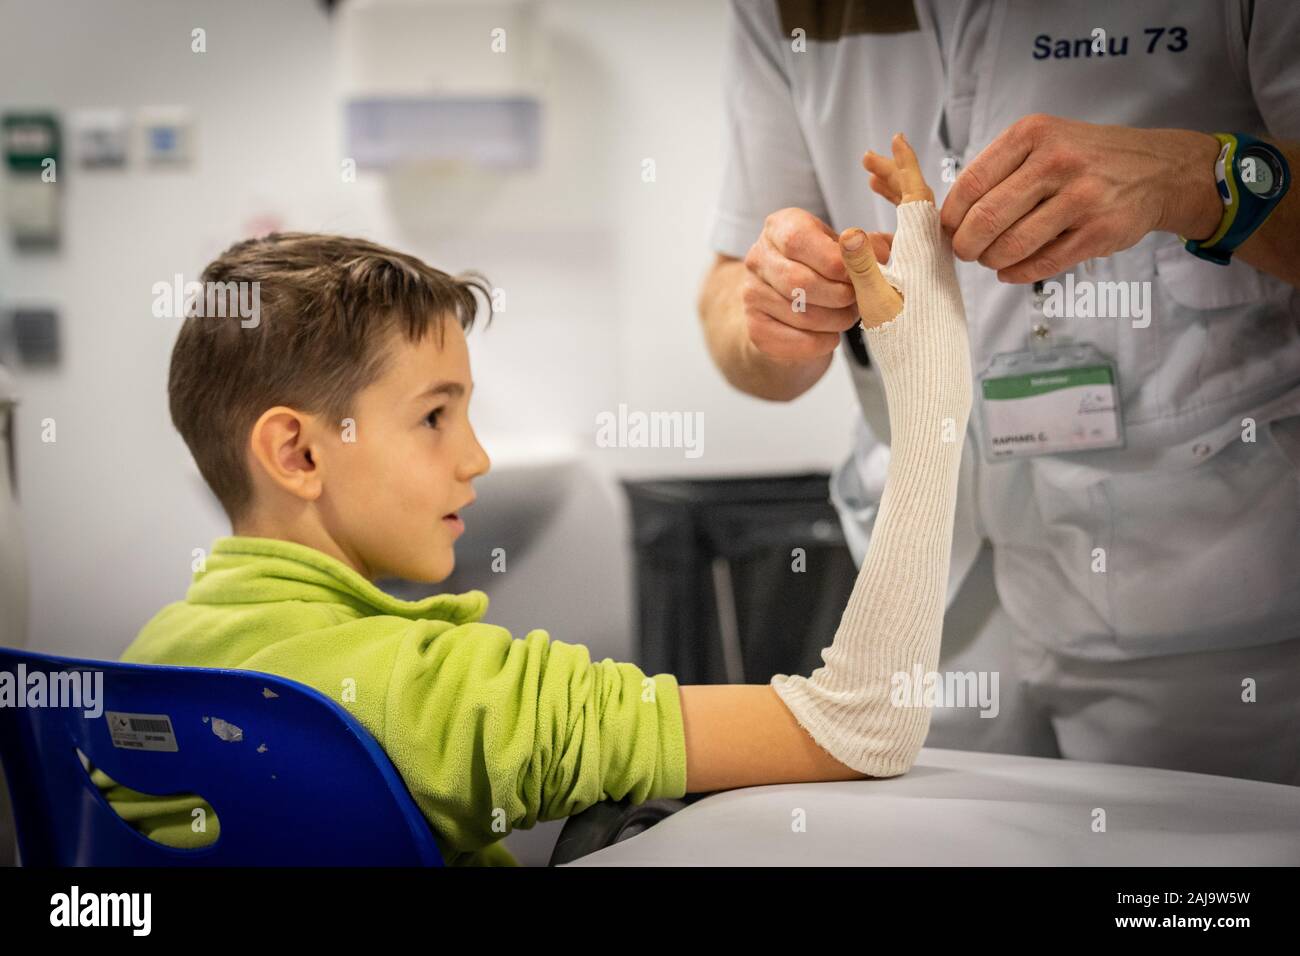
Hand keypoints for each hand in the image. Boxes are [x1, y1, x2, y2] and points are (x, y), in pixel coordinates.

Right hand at [742, 207, 891, 363]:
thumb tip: (879, 252)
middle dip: (839, 296)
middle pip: (799, 282)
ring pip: (800, 315)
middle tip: (857, 301)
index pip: (798, 241)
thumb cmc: (823, 269)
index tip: (858, 276)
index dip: (834, 261)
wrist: (788, 303)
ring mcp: (751, 294)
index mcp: (780, 227)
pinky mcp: (755, 328)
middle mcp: (758, 258)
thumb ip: (866, 247)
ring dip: (835, 321)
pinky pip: (795, 341)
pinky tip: (830, 335)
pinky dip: (822, 343)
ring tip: (847, 316)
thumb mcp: (843, 249)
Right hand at [845, 133, 932, 327]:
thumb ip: (862, 266)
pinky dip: (897, 224)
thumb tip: (850, 232)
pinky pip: (915, 239)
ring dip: (895, 198)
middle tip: (870, 161)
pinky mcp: (931, 282)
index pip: (914, 195)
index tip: (894, 141)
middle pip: (916, 201)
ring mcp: (934, 266)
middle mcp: (933, 252)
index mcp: (922, 250)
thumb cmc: (906, 343)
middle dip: (893, 177)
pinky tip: (882, 232)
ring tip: (874, 184)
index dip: (902, 167)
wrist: (932, 376)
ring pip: (916, 219)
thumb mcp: (877, 303)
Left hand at [931, 114, 1222, 282]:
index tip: (948, 229)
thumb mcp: (1043, 141)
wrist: (1158, 169)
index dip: (951, 216)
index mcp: (1032, 134)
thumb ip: (1000, 170)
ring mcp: (1081, 197)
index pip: (971, 184)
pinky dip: (1016, 274)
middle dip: (966, 244)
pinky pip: (1042, 264)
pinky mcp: (1099, 231)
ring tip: (990, 259)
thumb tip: (951, 216)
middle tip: (965, 251)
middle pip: (985, 219)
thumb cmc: (1086, 158)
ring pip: (1011, 245)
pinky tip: (1010, 271)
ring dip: (991, 260)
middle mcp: (1056, 161)